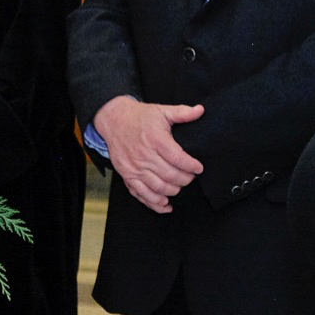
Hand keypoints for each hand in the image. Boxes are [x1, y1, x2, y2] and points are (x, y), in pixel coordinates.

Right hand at [94, 96, 205, 213]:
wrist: (114, 119)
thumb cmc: (139, 116)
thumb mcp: (161, 110)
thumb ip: (182, 113)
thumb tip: (200, 110)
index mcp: (155, 139)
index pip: (178, 158)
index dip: (191, 166)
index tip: (199, 168)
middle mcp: (145, 155)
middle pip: (171, 176)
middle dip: (185, 179)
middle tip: (190, 177)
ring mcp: (135, 168)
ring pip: (159, 188)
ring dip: (173, 190)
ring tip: (179, 185)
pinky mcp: (127, 176)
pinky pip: (143, 195)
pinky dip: (156, 204)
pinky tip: (166, 204)